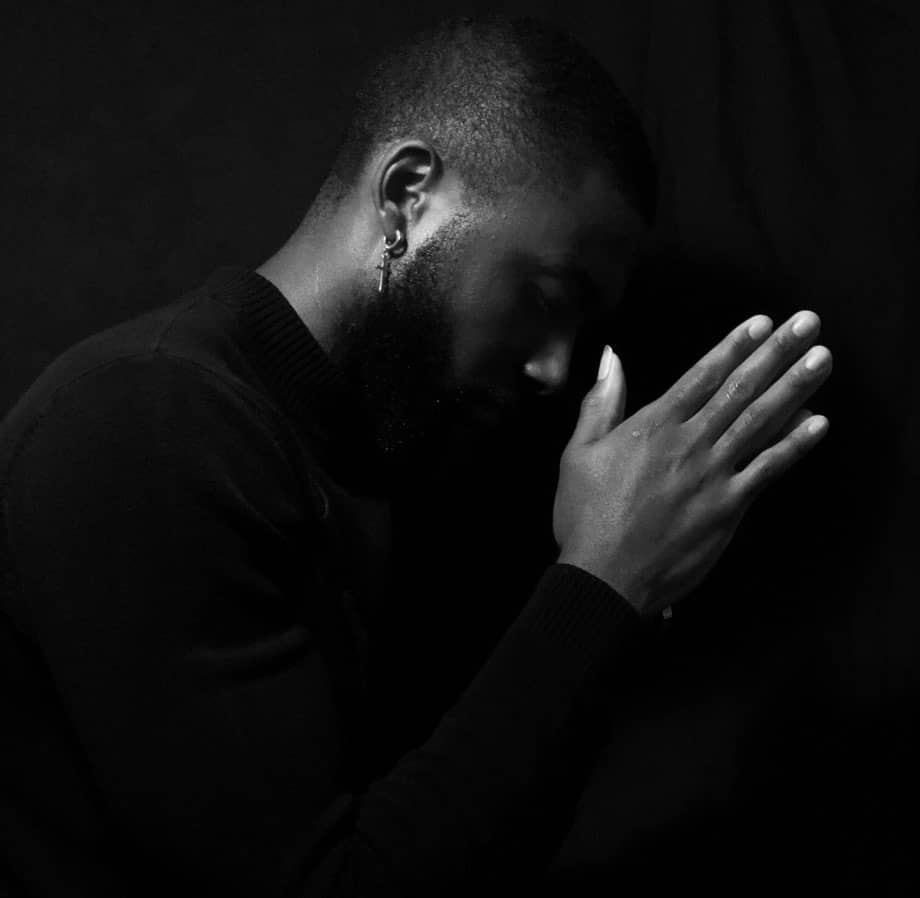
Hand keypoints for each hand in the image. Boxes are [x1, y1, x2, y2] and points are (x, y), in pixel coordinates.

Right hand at [553, 311, 830, 616]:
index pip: (702, 376)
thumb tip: (611, 360)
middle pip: (740, 390)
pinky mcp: (728, 507)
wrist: (606, 576)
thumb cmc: (586, 516)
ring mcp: (712, 475)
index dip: (734, 347)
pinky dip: (794, 445)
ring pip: (761, 422)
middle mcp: (689, 443)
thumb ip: (600, 403)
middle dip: (776, 353)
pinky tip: (818, 424)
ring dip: (795, 388)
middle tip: (807, 325)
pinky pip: (767, 469)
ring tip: (822, 360)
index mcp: (653, 427)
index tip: (762, 324)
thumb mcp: (578, 453)